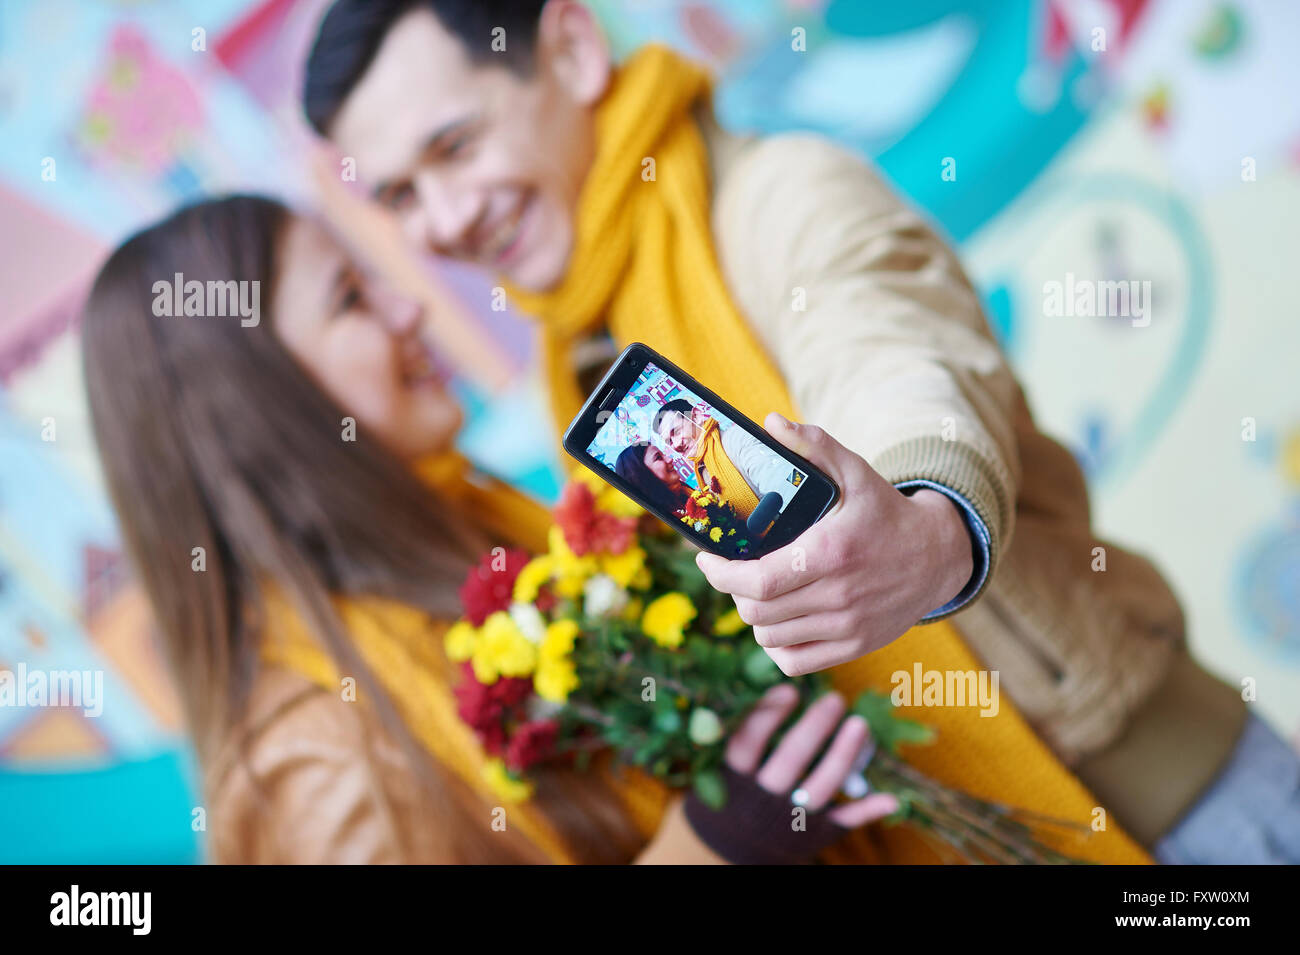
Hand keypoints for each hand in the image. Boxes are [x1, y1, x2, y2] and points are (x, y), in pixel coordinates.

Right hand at [682, 684, 898, 863]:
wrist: (730, 851)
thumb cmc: (732, 794)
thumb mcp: (721, 770)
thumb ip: (740, 737)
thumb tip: (776, 687)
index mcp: (733, 779)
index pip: (747, 743)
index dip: (767, 716)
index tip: (790, 689)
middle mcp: (761, 800)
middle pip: (790, 761)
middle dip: (814, 728)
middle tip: (835, 699)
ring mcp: (789, 819)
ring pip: (820, 787)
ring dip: (843, 756)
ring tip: (860, 724)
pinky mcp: (812, 835)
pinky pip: (842, 821)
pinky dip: (867, 811)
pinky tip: (891, 798)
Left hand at [695, 413, 972, 675]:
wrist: (938, 555)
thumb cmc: (887, 511)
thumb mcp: (856, 472)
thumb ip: (814, 446)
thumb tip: (771, 423)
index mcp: (831, 552)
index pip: (757, 581)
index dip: (720, 575)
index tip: (707, 560)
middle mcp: (839, 595)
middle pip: (756, 611)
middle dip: (733, 590)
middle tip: (735, 571)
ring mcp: (847, 626)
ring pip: (769, 637)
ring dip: (754, 615)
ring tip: (758, 592)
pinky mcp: (855, 646)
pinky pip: (794, 660)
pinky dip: (776, 645)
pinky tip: (780, 621)